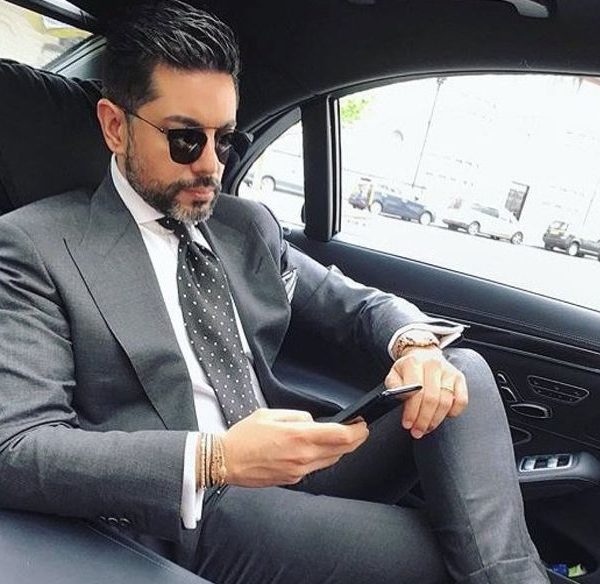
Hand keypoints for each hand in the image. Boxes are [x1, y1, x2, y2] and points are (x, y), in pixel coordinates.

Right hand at [219, 409, 368, 486]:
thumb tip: (312, 422)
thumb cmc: (244, 436)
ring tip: (342, 438)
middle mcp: (302, 457)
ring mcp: (298, 471)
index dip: (357, 431)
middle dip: (355, 440)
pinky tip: (318, 449)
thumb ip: (297, 416)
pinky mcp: (292, 480)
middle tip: (359, 430)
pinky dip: (322, 458)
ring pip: (331, 461)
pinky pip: (315, 468)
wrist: (226, 461)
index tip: (362, 424)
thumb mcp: (270, 414)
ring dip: (341, 450)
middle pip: (342, 451)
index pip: (341, 436)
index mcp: (298, 436)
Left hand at [385, 347, 467, 438]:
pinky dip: (453, 412)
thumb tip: (401, 399)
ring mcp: (448, 371)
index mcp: (414, 363)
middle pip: (432, 399)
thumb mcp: (394, 375)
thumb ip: (394, 387)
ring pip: (446, 402)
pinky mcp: (459, 378)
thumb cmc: (408, 369)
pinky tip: (442, 416)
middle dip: (423, 420)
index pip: (416, 392)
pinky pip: (461, 401)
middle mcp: (433, 364)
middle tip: (417, 431)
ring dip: (435, 420)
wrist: (423, 355)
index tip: (408, 424)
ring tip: (427, 428)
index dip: (412, 412)